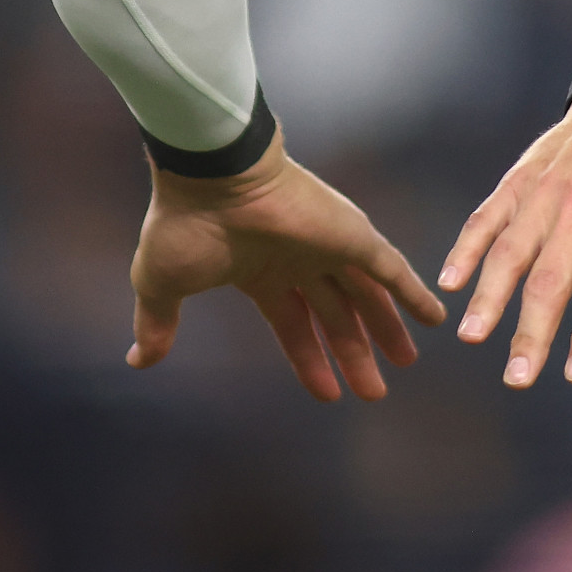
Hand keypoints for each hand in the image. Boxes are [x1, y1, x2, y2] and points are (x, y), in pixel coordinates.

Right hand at [129, 136, 446, 401]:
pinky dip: (414, 294)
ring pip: (366, 297)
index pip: (293, 325)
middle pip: (336, 316)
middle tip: (376, 392)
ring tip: (408, 362)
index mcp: (259, 272)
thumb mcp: (162, 285)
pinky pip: (393, 270)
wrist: (212, 177)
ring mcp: (329, 246)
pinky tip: (436, 319)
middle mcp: (298, 260)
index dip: (311, 360)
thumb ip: (156, 325)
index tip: (330, 393)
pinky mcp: (353, 235)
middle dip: (355, 352)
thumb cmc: (184, 226)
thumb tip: (136, 361)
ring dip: (387, 330)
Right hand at [437, 77, 571, 388]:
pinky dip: (466, 248)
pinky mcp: (521, 180)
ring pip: (511, 250)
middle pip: (552, 278)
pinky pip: (487, 217)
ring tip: (472, 336)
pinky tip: (451, 283)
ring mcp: (546, 192)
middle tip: (518, 378)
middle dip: (532, 331)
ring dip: (489, 296)